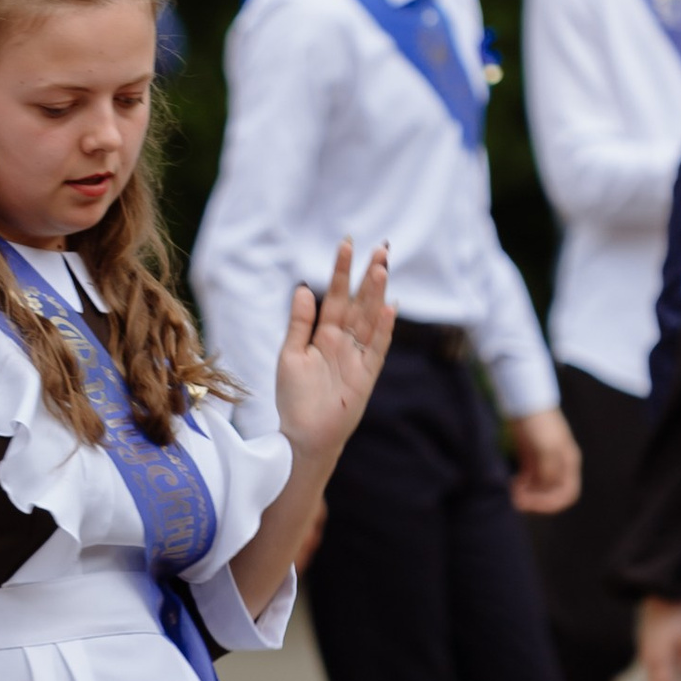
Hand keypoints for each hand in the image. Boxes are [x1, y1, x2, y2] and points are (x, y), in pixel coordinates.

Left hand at [272, 242, 395, 461]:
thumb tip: (303, 287)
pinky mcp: (366, 375)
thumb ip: (300, 323)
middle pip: (359, 302)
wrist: (303, 435)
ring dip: (377, 295)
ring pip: (371, 319)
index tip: (346, 244)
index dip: (341, 271)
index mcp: (324, 334)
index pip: (335, 296)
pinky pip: (377, 348)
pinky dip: (383, 329)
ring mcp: (358, 357)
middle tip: (380, 249)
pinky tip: (389, 307)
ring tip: (382, 268)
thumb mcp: (291, 354)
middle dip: (369, 276)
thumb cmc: (294, 398)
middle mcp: (344, 341)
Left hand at [506, 408, 581, 514]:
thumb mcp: (546, 448)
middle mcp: (559, 464)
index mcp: (569, 463)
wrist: (523, 398)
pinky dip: (521, 486)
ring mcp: (544, 461)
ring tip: (511, 493)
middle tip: (516, 499)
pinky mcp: (530, 457)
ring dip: (527, 494)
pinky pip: (528, 479)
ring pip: (539, 488)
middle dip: (535, 500)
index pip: (568, 494)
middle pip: (552, 493)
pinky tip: (511, 484)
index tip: (530, 503)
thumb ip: (549, 472)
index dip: (550, 504)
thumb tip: (547, 489)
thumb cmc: (538, 422)